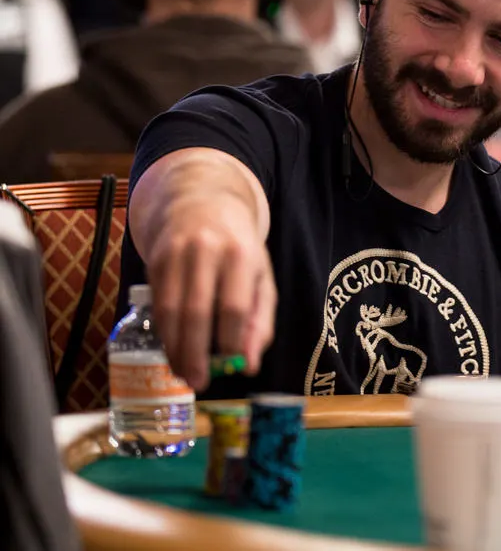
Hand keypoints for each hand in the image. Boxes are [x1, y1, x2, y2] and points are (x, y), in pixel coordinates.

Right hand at [145, 193, 276, 390]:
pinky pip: (157, 304)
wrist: (200, 201)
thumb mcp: (260, 276)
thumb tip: (249, 365)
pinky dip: (164, 333)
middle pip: (197, 310)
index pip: (234, 304)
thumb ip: (260, 321)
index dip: (232, 340)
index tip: (234, 367)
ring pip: (170, 311)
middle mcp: (206, 250)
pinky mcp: (154, 260)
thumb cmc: (238, 247)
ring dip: (175, 349)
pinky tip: (173, 351)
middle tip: (200, 383)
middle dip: (197, 352)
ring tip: (184, 374)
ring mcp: (176, 253)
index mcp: (241, 253)